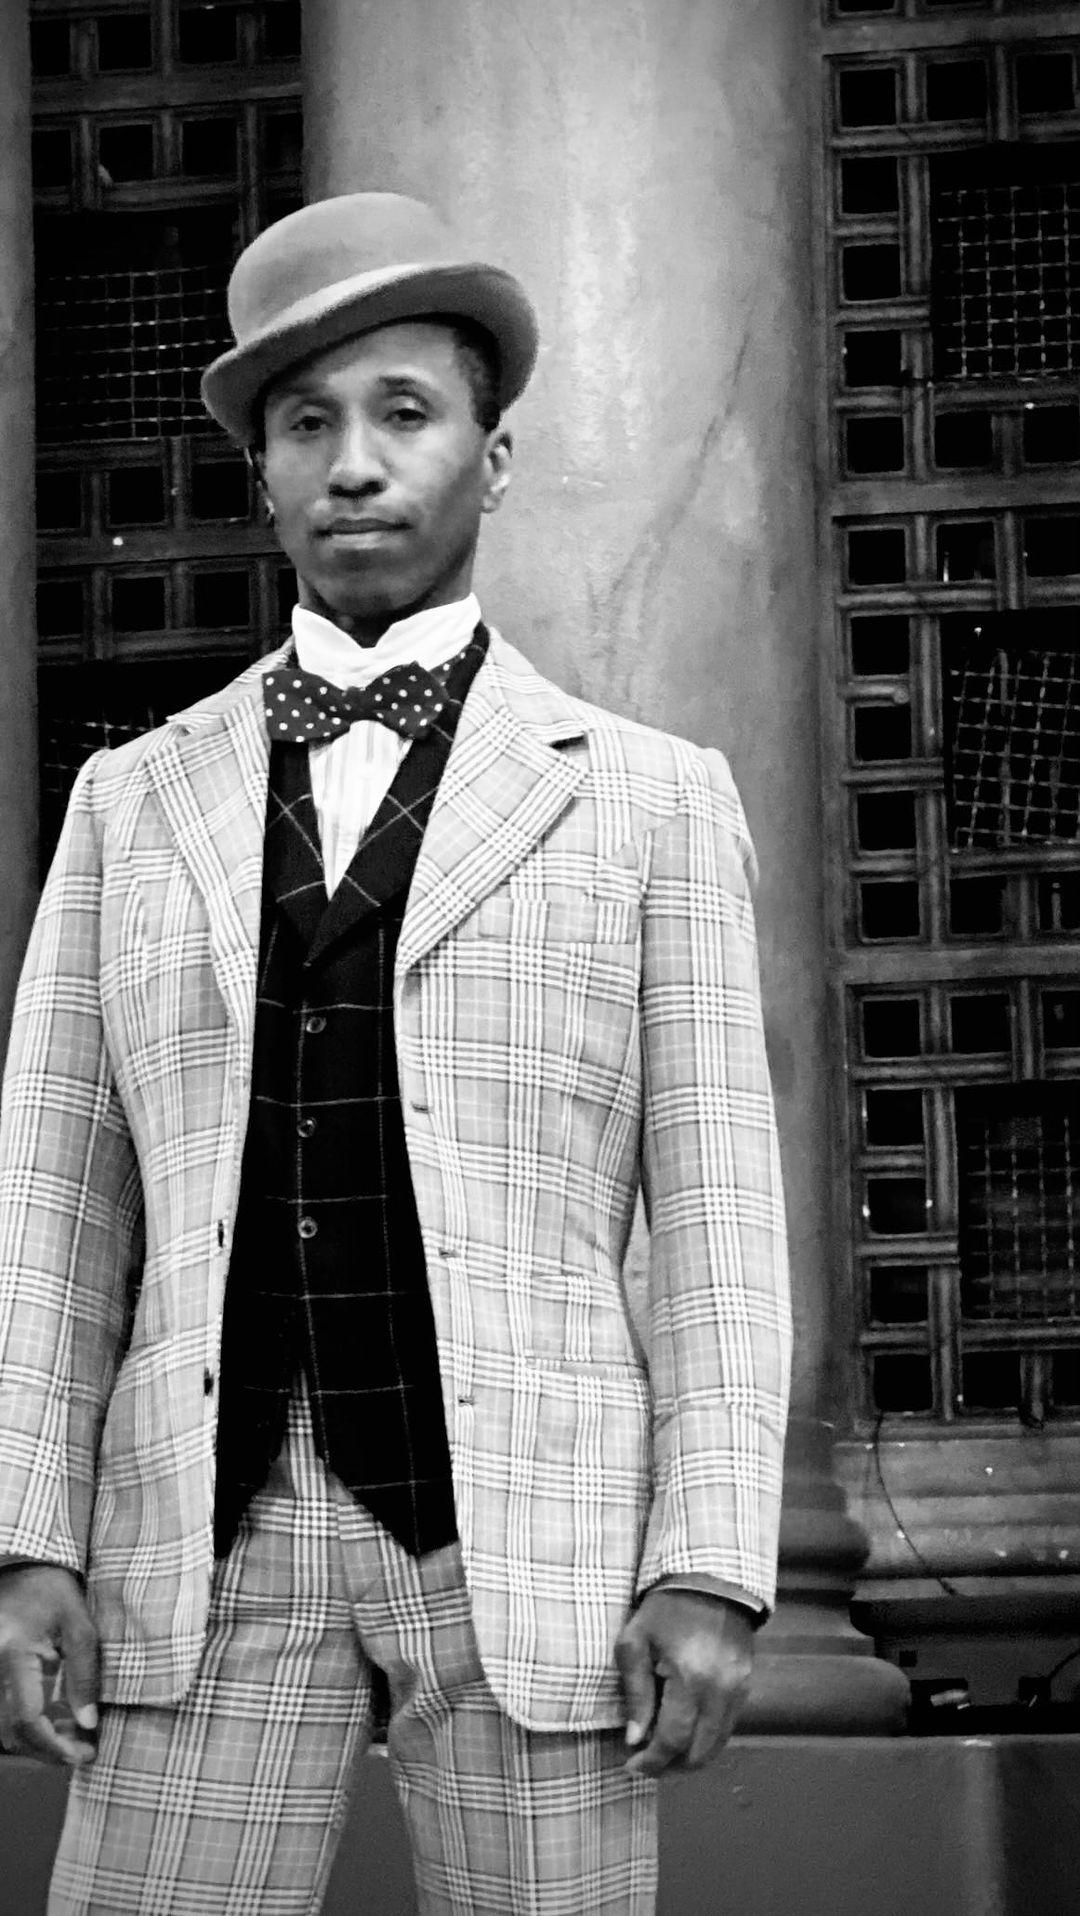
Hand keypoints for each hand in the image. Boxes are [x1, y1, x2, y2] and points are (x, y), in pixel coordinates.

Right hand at [0, 1565, 99, 1766]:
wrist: (20, 1567)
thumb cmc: (51, 1589)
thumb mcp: (79, 1624)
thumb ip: (84, 1674)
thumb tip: (88, 1723)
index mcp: (12, 1653)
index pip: (27, 1718)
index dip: (54, 1745)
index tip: (83, 1754)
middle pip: (10, 1733)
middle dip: (47, 1750)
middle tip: (83, 1750)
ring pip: (3, 1730)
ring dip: (37, 1742)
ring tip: (74, 1736)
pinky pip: (2, 1715)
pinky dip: (26, 1727)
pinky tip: (55, 1722)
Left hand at [615, 1588, 753, 1776]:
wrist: (711, 1580)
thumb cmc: (665, 1609)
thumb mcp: (635, 1642)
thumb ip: (636, 1693)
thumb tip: (635, 1739)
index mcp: (690, 1678)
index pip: (673, 1740)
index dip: (651, 1761)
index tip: (631, 1765)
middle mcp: (720, 1691)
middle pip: (699, 1753)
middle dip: (670, 1767)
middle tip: (646, 1764)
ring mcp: (738, 1690)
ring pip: (717, 1746)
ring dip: (690, 1758)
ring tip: (664, 1754)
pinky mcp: (746, 1686)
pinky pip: (727, 1728)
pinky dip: (706, 1740)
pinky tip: (686, 1733)